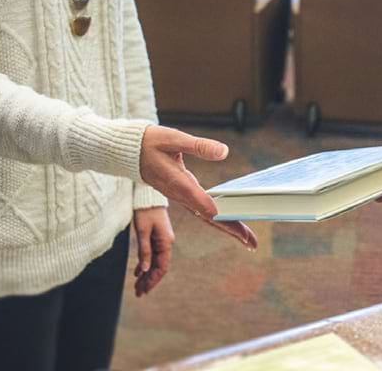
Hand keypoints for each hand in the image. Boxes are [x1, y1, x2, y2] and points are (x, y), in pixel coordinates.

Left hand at [133, 207, 174, 296]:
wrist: (147, 195)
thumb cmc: (146, 211)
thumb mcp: (142, 231)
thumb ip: (144, 251)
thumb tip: (145, 269)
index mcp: (166, 242)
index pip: (162, 267)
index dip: (154, 280)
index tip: (144, 290)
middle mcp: (166, 243)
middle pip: (159, 267)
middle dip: (149, 280)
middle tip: (139, 293)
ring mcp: (161, 240)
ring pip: (155, 262)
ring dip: (147, 274)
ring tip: (138, 286)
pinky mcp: (155, 237)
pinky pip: (151, 255)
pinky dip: (145, 264)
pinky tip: (138, 272)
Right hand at [139, 126, 256, 249]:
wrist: (129, 152)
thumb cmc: (150, 142)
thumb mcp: (173, 138)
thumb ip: (198, 146)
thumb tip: (224, 151)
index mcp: (179, 182)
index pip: (201, 201)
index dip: (216, 212)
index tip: (233, 224)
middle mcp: (181, 195)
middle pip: (209, 217)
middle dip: (231, 230)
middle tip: (252, 244)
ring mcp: (181, 198)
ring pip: (207, 218)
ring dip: (228, 228)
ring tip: (248, 241)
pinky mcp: (182, 196)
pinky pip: (203, 212)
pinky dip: (219, 221)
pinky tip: (231, 224)